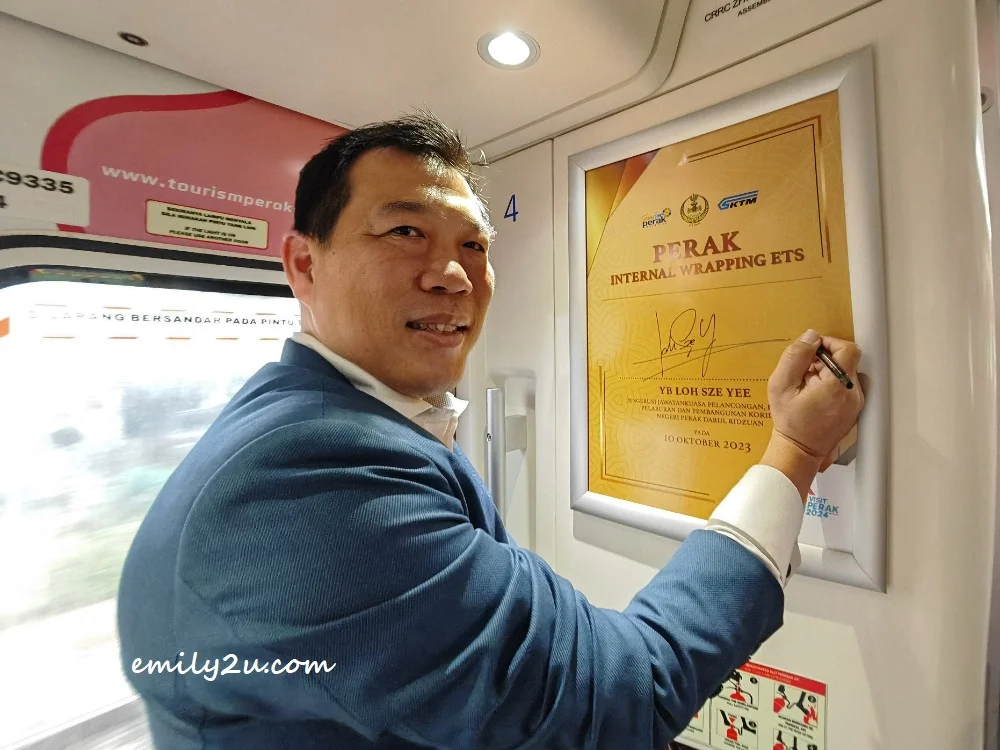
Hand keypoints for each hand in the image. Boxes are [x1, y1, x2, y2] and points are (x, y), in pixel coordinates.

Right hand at [759, 330, 864, 497]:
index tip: (812, 351)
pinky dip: (832, 384)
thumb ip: (795, 356)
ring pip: (847, 372)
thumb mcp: (781, 385)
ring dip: (828, 372)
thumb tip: (811, 336)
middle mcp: (853, 393)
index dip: (829, 343)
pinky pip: (847, 386)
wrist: (799, 451)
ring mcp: (856, 403)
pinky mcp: (855, 409)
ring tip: (808, 385)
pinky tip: (815, 395)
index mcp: (838, 385)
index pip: (847, 349)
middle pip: (847, 360)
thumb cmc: (789, 421)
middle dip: (825, 359)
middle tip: (804, 371)